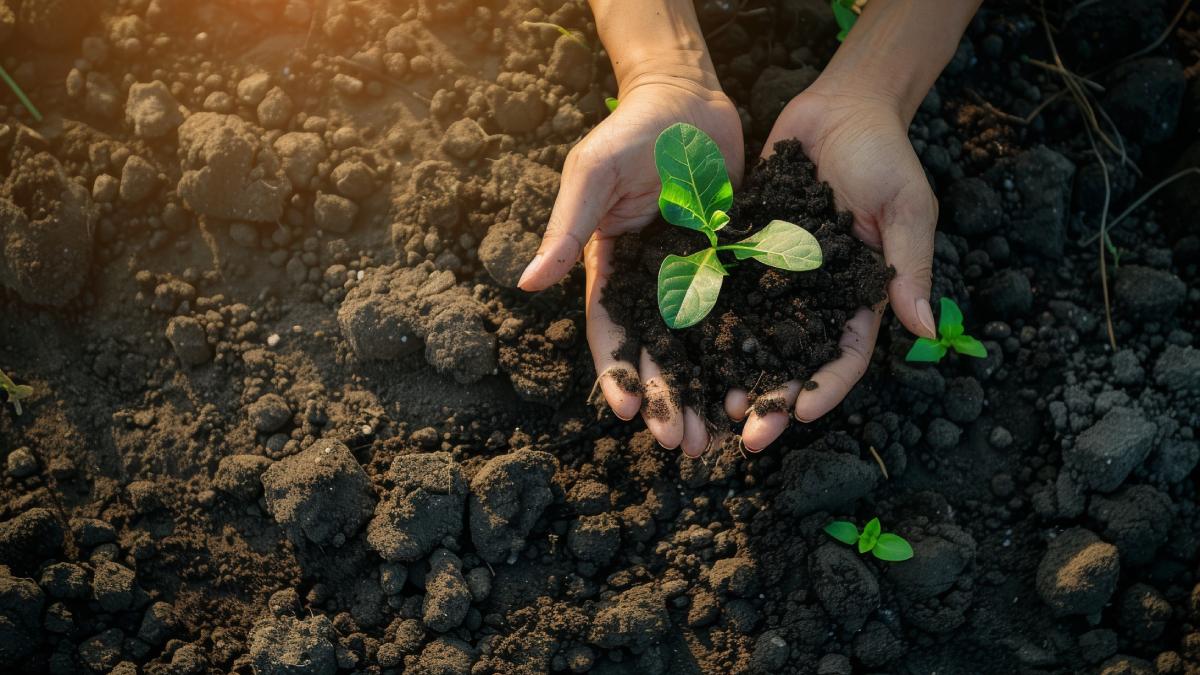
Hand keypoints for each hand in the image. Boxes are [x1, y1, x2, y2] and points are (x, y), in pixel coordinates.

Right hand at [518, 75, 743, 454]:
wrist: (689, 99)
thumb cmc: (630, 132)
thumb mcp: (591, 175)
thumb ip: (566, 229)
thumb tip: (528, 284)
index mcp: (611, 270)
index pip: (611, 334)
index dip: (619, 376)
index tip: (630, 414)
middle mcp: (651, 283)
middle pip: (658, 353)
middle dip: (667, 400)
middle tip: (681, 444)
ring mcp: (693, 277)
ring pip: (700, 346)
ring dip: (706, 389)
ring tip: (720, 432)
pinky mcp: (731, 265)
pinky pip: (740, 314)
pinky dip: (745, 350)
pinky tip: (759, 382)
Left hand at [731, 84, 937, 450]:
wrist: (841, 107)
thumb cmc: (884, 154)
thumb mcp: (906, 207)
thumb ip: (908, 265)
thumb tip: (925, 329)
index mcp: (859, 296)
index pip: (845, 357)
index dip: (825, 389)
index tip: (799, 415)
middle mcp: (815, 297)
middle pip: (793, 361)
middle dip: (772, 400)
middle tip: (745, 435)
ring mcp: (778, 278)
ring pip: (754, 338)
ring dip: (734, 374)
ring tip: (709, 405)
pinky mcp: (744, 252)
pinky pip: (724, 293)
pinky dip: (707, 323)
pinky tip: (683, 348)